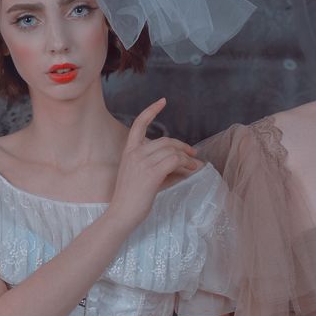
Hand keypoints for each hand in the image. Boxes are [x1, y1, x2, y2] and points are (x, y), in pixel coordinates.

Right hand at [106, 100, 201, 235]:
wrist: (122, 214)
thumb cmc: (130, 199)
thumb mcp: (139, 176)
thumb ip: (154, 165)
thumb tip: (178, 162)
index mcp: (128, 152)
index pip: (139, 124)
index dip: (151, 111)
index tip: (162, 101)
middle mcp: (134, 153)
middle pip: (165, 140)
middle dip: (182, 146)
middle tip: (194, 154)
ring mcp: (142, 162)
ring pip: (172, 151)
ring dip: (186, 157)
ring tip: (194, 165)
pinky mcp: (151, 173)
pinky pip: (174, 160)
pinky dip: (185, 164)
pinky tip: (190, 169)